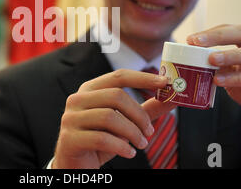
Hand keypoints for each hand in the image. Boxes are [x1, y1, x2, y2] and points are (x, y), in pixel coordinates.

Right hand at [52, 69, 175, 168]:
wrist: (75, 165)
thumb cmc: (100, 141)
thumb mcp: (124, 123)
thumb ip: (145, 110)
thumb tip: (171, 98)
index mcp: (90, 90)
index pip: (118, 76)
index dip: (142, 78)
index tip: (165, 82)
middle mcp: (77, 99)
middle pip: (116, 96)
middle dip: (139, 114)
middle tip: (150, 131)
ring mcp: (70, 118)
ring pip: (110, 117)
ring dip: (132, 132)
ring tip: (141, 144)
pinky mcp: (69, 138)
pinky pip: (101, 139)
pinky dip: (121, 147)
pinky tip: (129, 153)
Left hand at [187, 24, 240, 135]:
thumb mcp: (236, 73)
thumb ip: (221, 65)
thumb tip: (196, 60)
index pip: (233, 29)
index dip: (212, 32)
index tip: (191, 39)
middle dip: (218, 36)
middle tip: (197, 42)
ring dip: (231, 55)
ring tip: (211, 59)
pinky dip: (238, 78)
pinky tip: (221, 80)